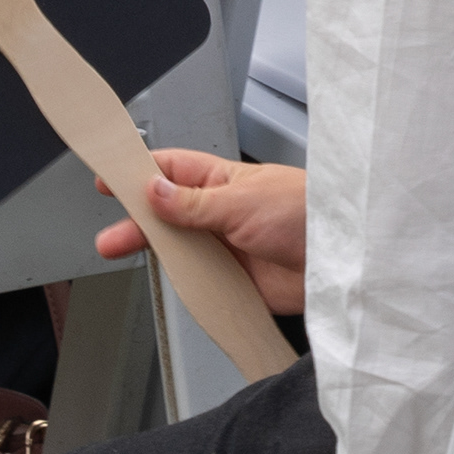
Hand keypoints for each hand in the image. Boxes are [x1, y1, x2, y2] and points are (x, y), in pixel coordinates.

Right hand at [96, 147, 309, 315]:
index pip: (173, 171)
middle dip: (138, 221)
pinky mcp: (237, 279)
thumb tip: (154, 191)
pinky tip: (168, 280)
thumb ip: (193, 202)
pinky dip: (183, 283)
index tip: (109, 178)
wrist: (343, 260)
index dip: (140, 173)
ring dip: (155, 253)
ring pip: (180, 249)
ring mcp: (228, 246)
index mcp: (225, 181)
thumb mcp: (242, 201)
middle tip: (112, 233)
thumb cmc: (310, 212)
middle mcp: (223, 212)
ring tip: (121, 252)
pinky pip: (200, 281)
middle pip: (168, 215)